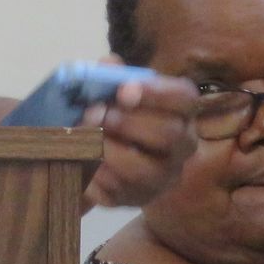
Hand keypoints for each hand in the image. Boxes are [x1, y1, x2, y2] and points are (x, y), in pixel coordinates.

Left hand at [81, 74, 198, 209]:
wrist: (98, 149)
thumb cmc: (115, 109)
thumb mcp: (113, 87)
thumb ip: (111, 74)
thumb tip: (107, 64)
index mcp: (181, 112)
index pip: (185, 98)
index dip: (157, 93)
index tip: (125, 89)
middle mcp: (182, 147)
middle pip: (169, 135)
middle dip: (128, 122)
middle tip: (97, 112)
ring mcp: (162, 177)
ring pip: (142, 170)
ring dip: (106, 150)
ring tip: (83, 134)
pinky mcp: (137, 199)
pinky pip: (117, 191)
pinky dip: (92, 174)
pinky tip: (78, 157)